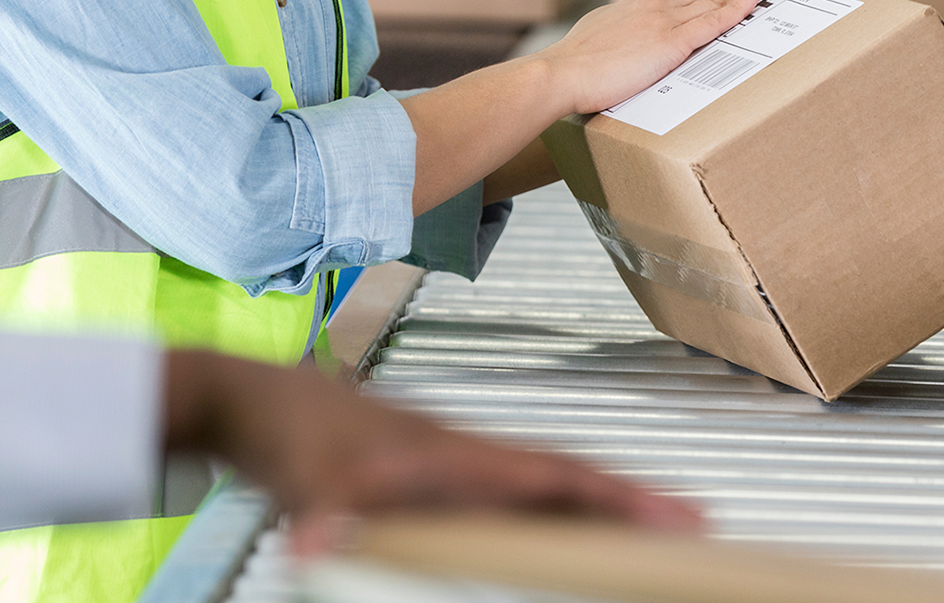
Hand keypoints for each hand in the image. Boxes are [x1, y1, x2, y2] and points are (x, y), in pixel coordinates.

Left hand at [162, 351, 703, 555]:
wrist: (252, 397)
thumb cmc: (288, 437)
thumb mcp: (307, 490)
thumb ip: (323, 521)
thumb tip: (317, 547)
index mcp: (452, 455)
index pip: (553, 476)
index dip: (618, 496)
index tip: (678, 512)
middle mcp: (462, 449)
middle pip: (564, 473)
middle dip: (629, 497)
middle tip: (691, 523)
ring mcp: (448, 454)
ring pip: (539, 476)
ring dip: (594, 499)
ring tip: (642, 528)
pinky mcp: (428, 465)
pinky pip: (508, 486)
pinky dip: (548, 503)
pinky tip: (551, 527)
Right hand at [537, 0, 783, 114]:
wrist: (558, 74)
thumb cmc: (569, 70)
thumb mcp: (595, 42)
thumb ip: (615, 39)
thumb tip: (619, 49)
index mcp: (637, 5)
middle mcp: (654, 5)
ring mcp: (663, 21)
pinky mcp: (669, 42)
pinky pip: (713, 21)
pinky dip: (739, 5)